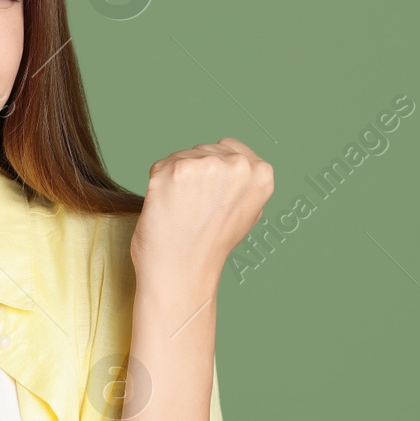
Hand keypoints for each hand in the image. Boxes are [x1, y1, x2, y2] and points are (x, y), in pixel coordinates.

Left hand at [130, 138, 273, 294]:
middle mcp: (238, 165)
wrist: (182, 273)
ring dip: (175, 180)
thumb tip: (241, 162)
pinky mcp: (175, 170)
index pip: (228, 147)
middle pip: (203, 150)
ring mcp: (207, 165)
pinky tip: (167, 209)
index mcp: (261, 173)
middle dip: (194, 175)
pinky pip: (160, 167)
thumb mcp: (247, 212)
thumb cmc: (209, 247)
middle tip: (195, 211)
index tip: (210, 199)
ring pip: (180, 157)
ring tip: (183, 212)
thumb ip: (245, 183)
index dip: (213, 174)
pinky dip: (158, 186)